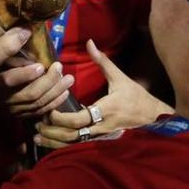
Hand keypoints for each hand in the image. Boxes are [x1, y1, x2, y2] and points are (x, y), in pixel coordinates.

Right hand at [0, 58, 74, 118]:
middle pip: (30, 94)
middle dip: (49, 81)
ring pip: (38, 104)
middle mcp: (4, 100)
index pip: (9, 81)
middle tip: (59, 67)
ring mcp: (13, 111)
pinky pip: (39, 112)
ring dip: (56, 91)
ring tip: (69, 78)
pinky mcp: (19, 116)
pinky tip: (65, 93)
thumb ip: (8, 56)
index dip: (26, 74)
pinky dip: (54, 103)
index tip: (40, 65)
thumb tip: (27, 47)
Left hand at [35, 39, 171, 148]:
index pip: (79, 120)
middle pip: (73, 135)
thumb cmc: (136, 97)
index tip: (49, 110)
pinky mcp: (100, 140)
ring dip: (55, 141)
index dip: (61, 118)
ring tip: (37, 136)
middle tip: (36, 124)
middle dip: (53, 132)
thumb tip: (90, 42)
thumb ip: (103, 61)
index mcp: (105, 111)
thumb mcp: (120, 78)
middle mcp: (101, 127)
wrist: (152, 117)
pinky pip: (80, 145)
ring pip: (75, 144)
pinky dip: (64, 145)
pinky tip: (51, 142)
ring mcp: (101, 137)